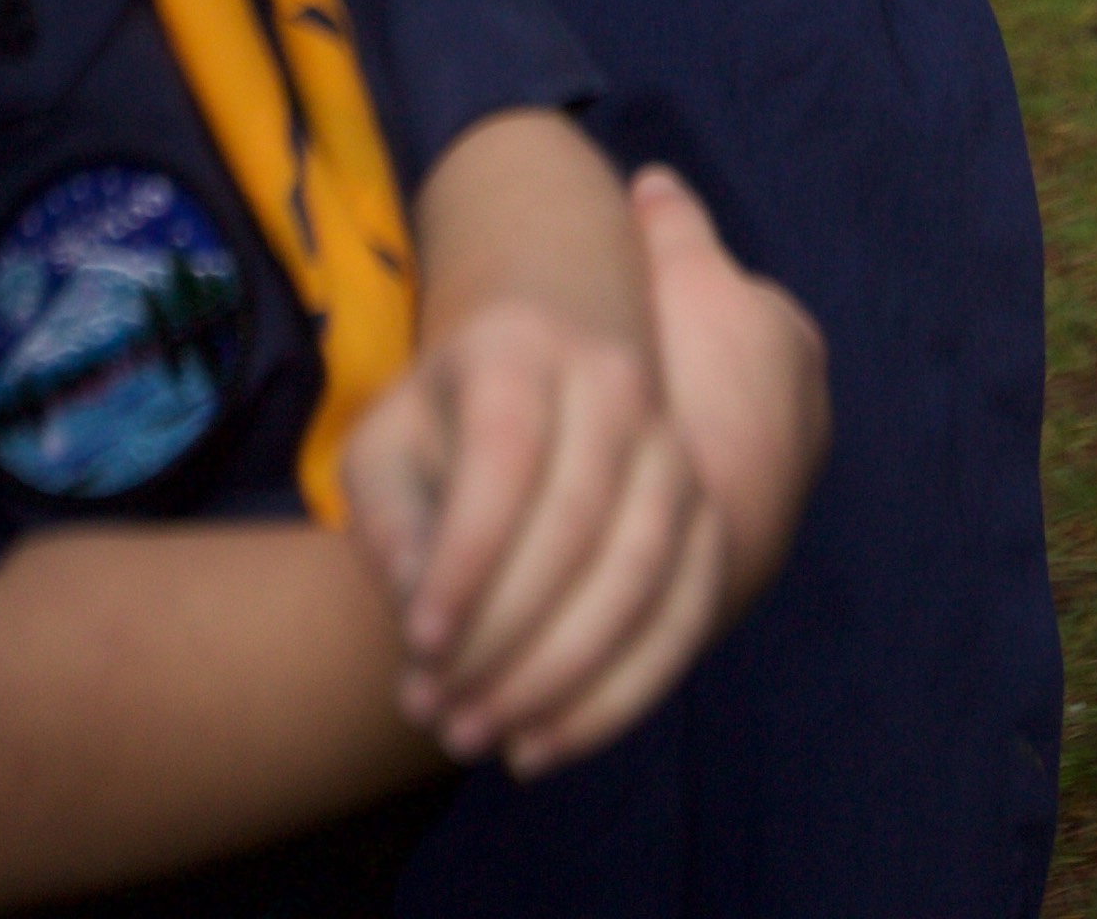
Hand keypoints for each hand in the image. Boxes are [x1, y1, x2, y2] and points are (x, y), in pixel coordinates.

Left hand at [340, 283, 708, 779]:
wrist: (554, 365)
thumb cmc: (449, 424)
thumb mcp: (388, 447)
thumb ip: (389, 518)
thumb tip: (413, 600)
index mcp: (520, 353)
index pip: (505, 455)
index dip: (467, 560)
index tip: (418, 645)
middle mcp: (614, 388)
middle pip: (577, 523)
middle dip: (505, 638)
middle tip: (439, 718)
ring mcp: (673, 451)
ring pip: (641, 574)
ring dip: (562, 679)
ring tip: (484, 739)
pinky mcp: (708, 514)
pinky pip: (687, 613)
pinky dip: (622, 693)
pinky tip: (549, 743)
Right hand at [629, 166, 824, 623]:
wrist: (695, 524)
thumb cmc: (693, 382)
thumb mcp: (676, 272)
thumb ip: (671, 225)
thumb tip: (658, 182)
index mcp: (795, 345)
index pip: (733, 303)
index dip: (670, 297)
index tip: (621, 308)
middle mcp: (804, 420)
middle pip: (725, 377)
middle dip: (676, 372)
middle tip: (604, 376)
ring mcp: (777, 492)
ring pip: (708, 447)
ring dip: (665, 443)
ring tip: (596, 435)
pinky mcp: (735, 552)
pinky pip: (688, 510)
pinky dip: (656, 498)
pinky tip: (607, 490)